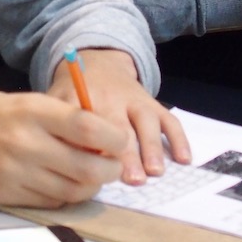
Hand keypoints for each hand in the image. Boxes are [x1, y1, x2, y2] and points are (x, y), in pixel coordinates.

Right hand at [0, 89, 131, 207]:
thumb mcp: (22, 100)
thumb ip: (58, 116)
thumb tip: (100, 132)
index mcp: (32, 111)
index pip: (88, 127)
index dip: (113, 137)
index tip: (120, 139)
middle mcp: (26, 142)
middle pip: (88, 166)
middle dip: (109, 169)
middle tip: (112, 164)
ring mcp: (16, 172)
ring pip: (72, 190)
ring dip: (90, 186)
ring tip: (89, 173)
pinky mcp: (8, 194)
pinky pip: (51, 202)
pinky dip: (65, 195)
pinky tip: (63, 182)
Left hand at [48, 49, 190, 185]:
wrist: (98, 62)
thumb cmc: (73, 93)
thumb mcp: (56, 101)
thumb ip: (57, 126)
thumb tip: (59, 160)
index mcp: (82, 98)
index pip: (85, 123)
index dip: (90, 145)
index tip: (95, 168)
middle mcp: (110, 98)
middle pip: (119, 126)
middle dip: (126, 153)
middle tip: (132, 179)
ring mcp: (135, 100)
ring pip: (146, 122)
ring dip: (152, 147)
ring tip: (156, 172)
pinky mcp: (152, 103)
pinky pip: (169, 119)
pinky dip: (179, 138)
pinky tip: (184, 159)